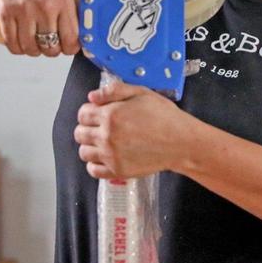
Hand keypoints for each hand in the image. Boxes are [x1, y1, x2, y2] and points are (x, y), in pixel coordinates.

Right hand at [0, 0, 79, 57]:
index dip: (70, 48)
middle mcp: (44, 7)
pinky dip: (18, 47)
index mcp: (62, 0)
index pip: (71, 37)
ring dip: (34, 50)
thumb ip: (70, 10)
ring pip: (31, 48)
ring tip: (35, 44)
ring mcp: (23, 12)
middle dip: (52, 50)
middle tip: (50, 45)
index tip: (68, 47)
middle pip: (51, 47)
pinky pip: (13, 44)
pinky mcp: (5, 15)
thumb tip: (78, 36)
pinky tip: (21, 42)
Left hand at [74, 81, 192, 178]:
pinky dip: (95, 164)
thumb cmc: (165, 116)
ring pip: (84, 153)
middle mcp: (107, 137)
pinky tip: (105, 157)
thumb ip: (114, 91)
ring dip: (89, 145)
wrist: (181, 142)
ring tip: (103, 142)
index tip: (97, 112)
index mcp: (110, 115)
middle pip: (80, 133)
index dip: (88, 111)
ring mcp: (111, 156)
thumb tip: (92, 97)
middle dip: (87, 127)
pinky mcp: (118, 171)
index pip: (82, 114)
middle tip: (100, 127)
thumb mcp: (142, 93)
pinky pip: (93, 171)